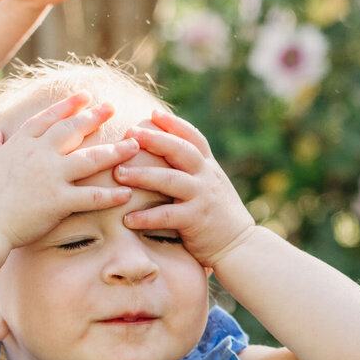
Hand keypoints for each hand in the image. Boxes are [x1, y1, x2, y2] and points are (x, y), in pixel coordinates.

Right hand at [0, 94, 136, 247]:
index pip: (48, 118)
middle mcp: (38, 155)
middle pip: (72, 130)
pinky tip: (126, 193)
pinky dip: (110, 195)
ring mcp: (50, 177)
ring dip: (115, 151)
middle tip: (113, 106)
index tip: (85, 95)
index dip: (68, 106)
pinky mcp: (58, 201)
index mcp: (20, 145)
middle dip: (94, 117)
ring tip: (134, 145)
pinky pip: (91, 196)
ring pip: (90, 159)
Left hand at [116, 108, 254, 268]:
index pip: (193, 137)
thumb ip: (192, 170)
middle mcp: (206, 177)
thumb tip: (166, 152)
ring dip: (142, 175)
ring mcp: (202, 197)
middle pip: (180, 150)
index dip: (174, 124)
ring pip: (170, 180)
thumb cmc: (217, 215)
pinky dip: (146, 217)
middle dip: (154, 140)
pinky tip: (127, 218)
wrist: (240, 245)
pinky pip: (167, 216)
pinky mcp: (196, 220)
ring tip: (118, 173)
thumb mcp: (209, 185)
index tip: (152, 113)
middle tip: (129, 134)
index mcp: (208, 167)